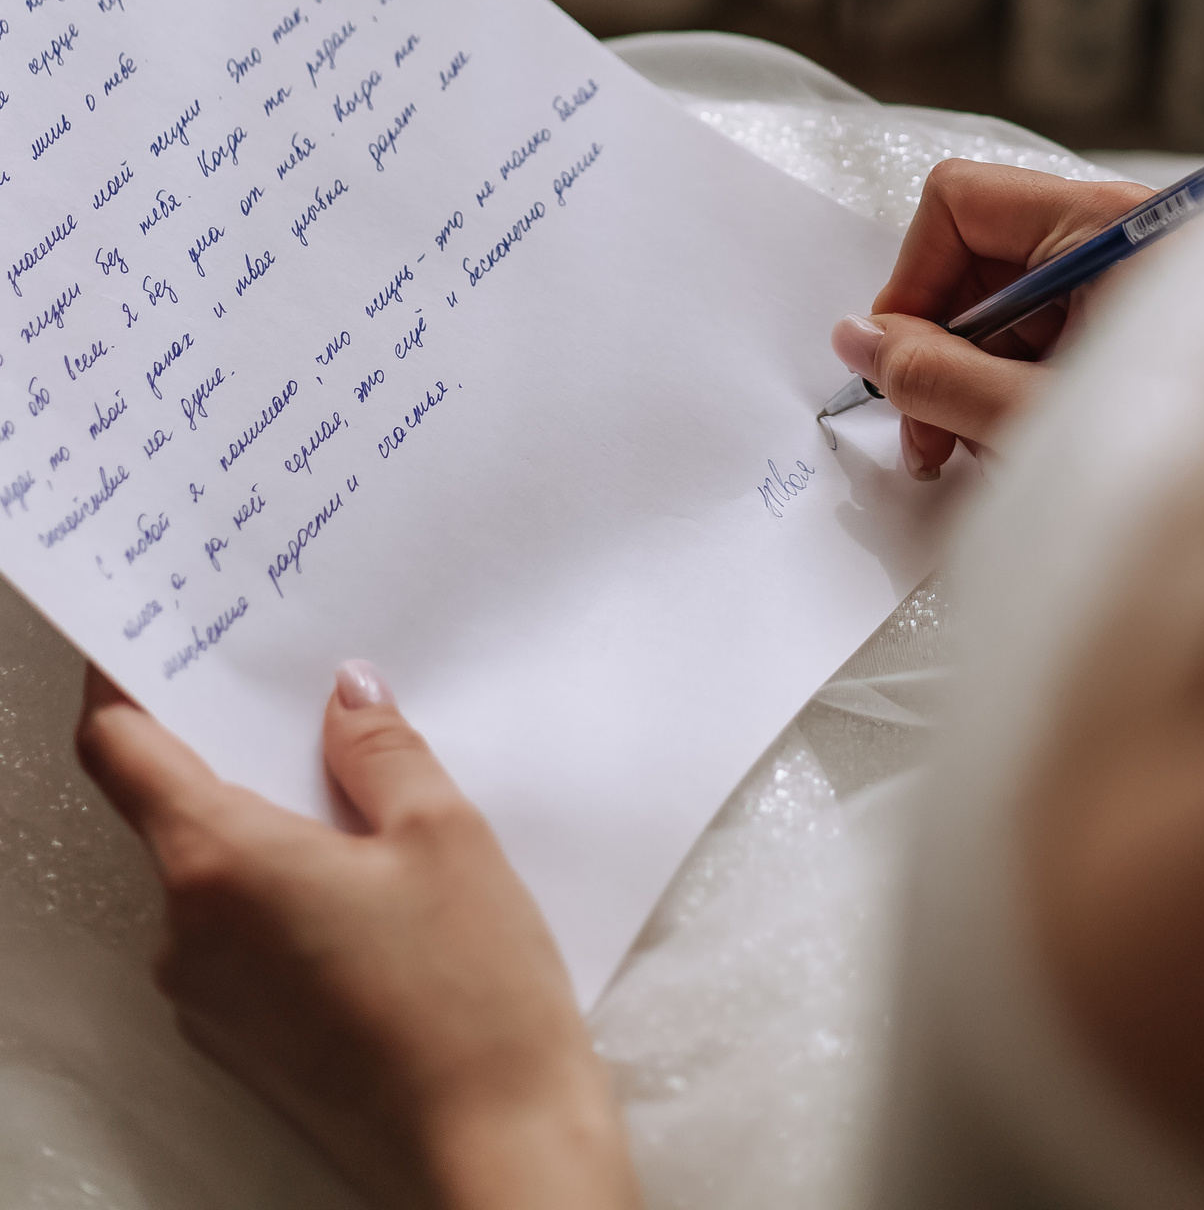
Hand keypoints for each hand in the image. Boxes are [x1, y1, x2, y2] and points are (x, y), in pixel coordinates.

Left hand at [75, 661, 640, 1209]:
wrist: (495, 1155)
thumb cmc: (470, 992)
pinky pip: (239, 934)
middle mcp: (186, 935)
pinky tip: (365, 879)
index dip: (119, 682)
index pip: (119, 750)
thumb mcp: (443, 835)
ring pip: (211, 875)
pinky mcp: (244, 1044)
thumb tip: (344, 694)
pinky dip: (280, 888)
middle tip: (296, 687)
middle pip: (168, 809)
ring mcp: (208, 1000)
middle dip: (225, 746)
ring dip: (265, 823)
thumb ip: (378, 751)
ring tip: (359, 787)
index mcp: (216, 865)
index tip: (143, 636)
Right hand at [832, 158, 1152, 479]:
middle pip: (977, 258)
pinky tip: (1022, 448)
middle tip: (926, 438)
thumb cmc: (1188, 442)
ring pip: (1009, 308)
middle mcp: (1115, 235)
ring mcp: (1128, 280)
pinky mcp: (1137, 324)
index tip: (895, 364)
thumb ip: (938, 377)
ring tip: (976, 457)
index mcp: (1100, 223)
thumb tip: (856, 342)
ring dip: (975, 379)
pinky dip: (1019, 389)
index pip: (958, 204)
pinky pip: (1049, 337)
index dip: (911, 281)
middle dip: (937, 346)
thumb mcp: (1038, 415)